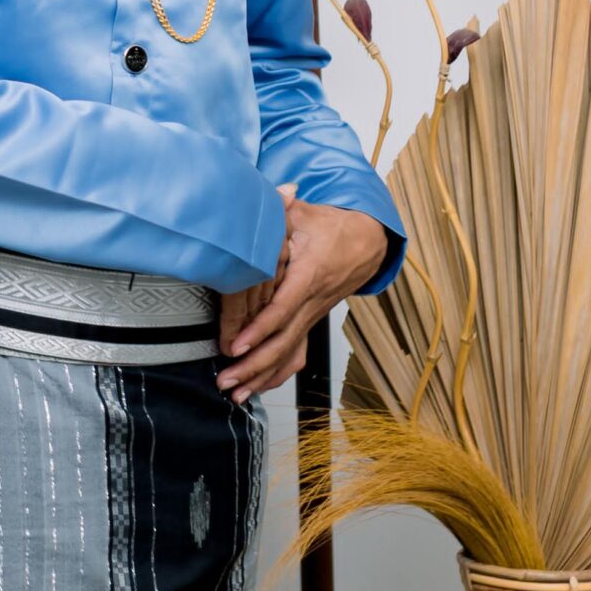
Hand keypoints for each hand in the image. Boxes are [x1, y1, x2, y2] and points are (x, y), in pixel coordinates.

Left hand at [217, 200, 388, 404]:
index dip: (260, 328)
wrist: (365, 241)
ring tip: (235, 394)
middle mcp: (313, 300)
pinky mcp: (312, 321)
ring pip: (289, 352)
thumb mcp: (304, 214)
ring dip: (261, 375)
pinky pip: (297, 352)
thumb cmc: (328, 225)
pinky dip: (277, 373)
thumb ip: (282, 209)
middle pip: (284, 340)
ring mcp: (313, 314)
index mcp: (309, 274)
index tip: (236, 344)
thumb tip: (272, 197)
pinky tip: (257, 388)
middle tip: (225, 379)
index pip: (283, 307)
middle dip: (253, 364)